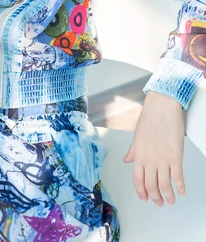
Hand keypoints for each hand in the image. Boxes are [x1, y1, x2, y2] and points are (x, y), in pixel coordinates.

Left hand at [122, 90, 185, 206]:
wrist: (162, 106)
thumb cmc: (150, 117)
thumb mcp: (137, 135)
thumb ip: (133, 150)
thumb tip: (126, 160)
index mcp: (138, 154)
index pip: (137, 180)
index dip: (141, 192)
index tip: (145, 198)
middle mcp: (149, 160)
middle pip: (151, 186)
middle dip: (155, 197)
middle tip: (159, 202)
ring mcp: (163, 159)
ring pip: (165, 186)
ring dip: (168, 196)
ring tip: (171, 201)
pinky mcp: (176, 157)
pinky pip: (178, 177)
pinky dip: (180, 187)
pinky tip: (181, 191)